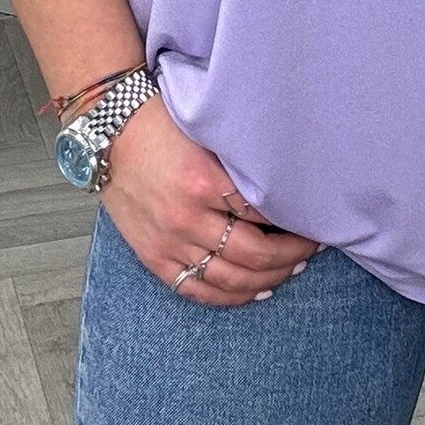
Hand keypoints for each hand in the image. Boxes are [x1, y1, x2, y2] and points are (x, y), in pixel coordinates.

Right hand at [100, 92, 326, 304]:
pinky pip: (197, 290)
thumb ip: (239, 162)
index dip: (295, 220)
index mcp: (204, 180)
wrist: (110, 138)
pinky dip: (230, 297)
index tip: (314, 218)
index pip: (264, 212)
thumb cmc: (161, 127)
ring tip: (291, 270)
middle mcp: (188, 217)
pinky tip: (255, 291)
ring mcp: (170, 242)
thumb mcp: (206, 135)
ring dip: (268, 278)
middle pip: (254, 252)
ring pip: (230, 278)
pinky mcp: (155, 258)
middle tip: (312, 247)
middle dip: (291, 254)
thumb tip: (284, 182)